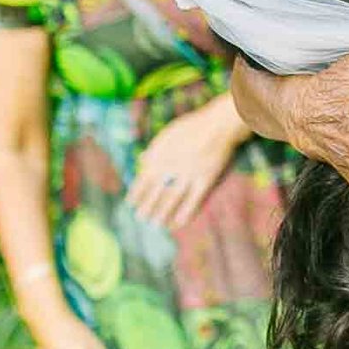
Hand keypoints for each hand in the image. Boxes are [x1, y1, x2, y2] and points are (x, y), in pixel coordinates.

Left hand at [125, 98, 249, 230]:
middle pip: (155, 192)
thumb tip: (141, 159)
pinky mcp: (205, 179)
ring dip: (163, 213)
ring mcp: (188, 174)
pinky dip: (186, 213)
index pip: (143, 179)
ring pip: (172, 198)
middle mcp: (171, 166)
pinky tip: (179, 223)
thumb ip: (154, 149)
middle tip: (141, 218)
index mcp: (159, 155)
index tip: (131, 204)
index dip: (136, 194)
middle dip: (147, 207)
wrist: (218, 124)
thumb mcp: (168, 134)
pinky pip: (194, 200)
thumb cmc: (192, 127)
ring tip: (157, 224)